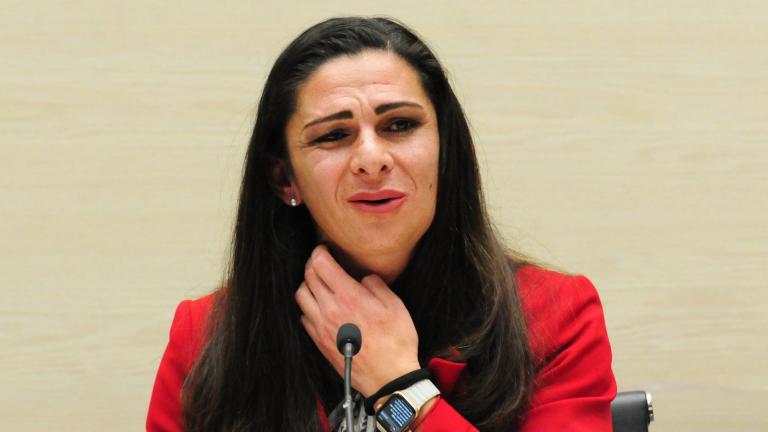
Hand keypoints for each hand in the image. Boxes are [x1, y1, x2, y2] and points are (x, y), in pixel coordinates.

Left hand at [295, 245, 420, 395]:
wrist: (388, 377)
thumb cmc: (396, 341)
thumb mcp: (395, 304)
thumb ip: (375, 284)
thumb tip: (363, 278)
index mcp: (348, 296)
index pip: (320, 264)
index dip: (320, 251)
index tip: (325, 248)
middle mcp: (329, 309)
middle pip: (308, 276)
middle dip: (313, 264)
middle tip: (323, 262)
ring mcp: (321, 326)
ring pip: (301, 295)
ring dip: (308, 284)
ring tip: (320, 284)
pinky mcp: (318, 341)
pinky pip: (304, 316)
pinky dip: (309, 307)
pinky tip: (322, 307)